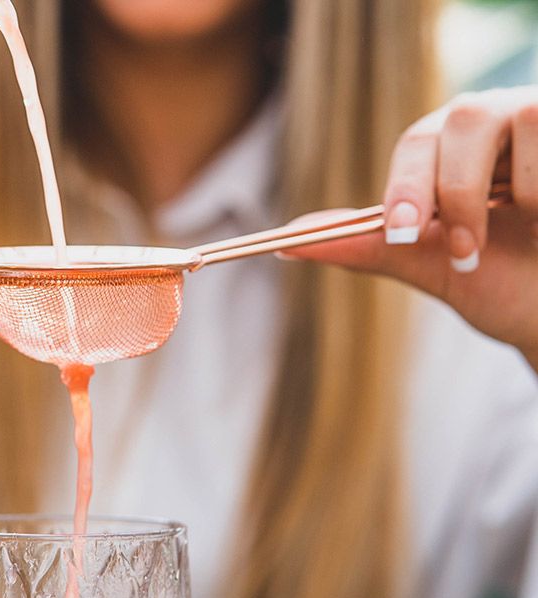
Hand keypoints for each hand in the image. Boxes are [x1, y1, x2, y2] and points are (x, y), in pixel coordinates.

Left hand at [284, 87, 537, 369]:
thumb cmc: (495, 280)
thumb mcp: (426, 265)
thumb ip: (365, 247)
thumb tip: (284, 242)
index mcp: (450, 148)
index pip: (417, 143)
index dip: (406, 186)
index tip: (404, 234)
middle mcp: (496, 123)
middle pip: (464, 119)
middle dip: (455, 191)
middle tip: (463, 252)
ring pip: (523, 117)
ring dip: (519, 192)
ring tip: (529, 234)